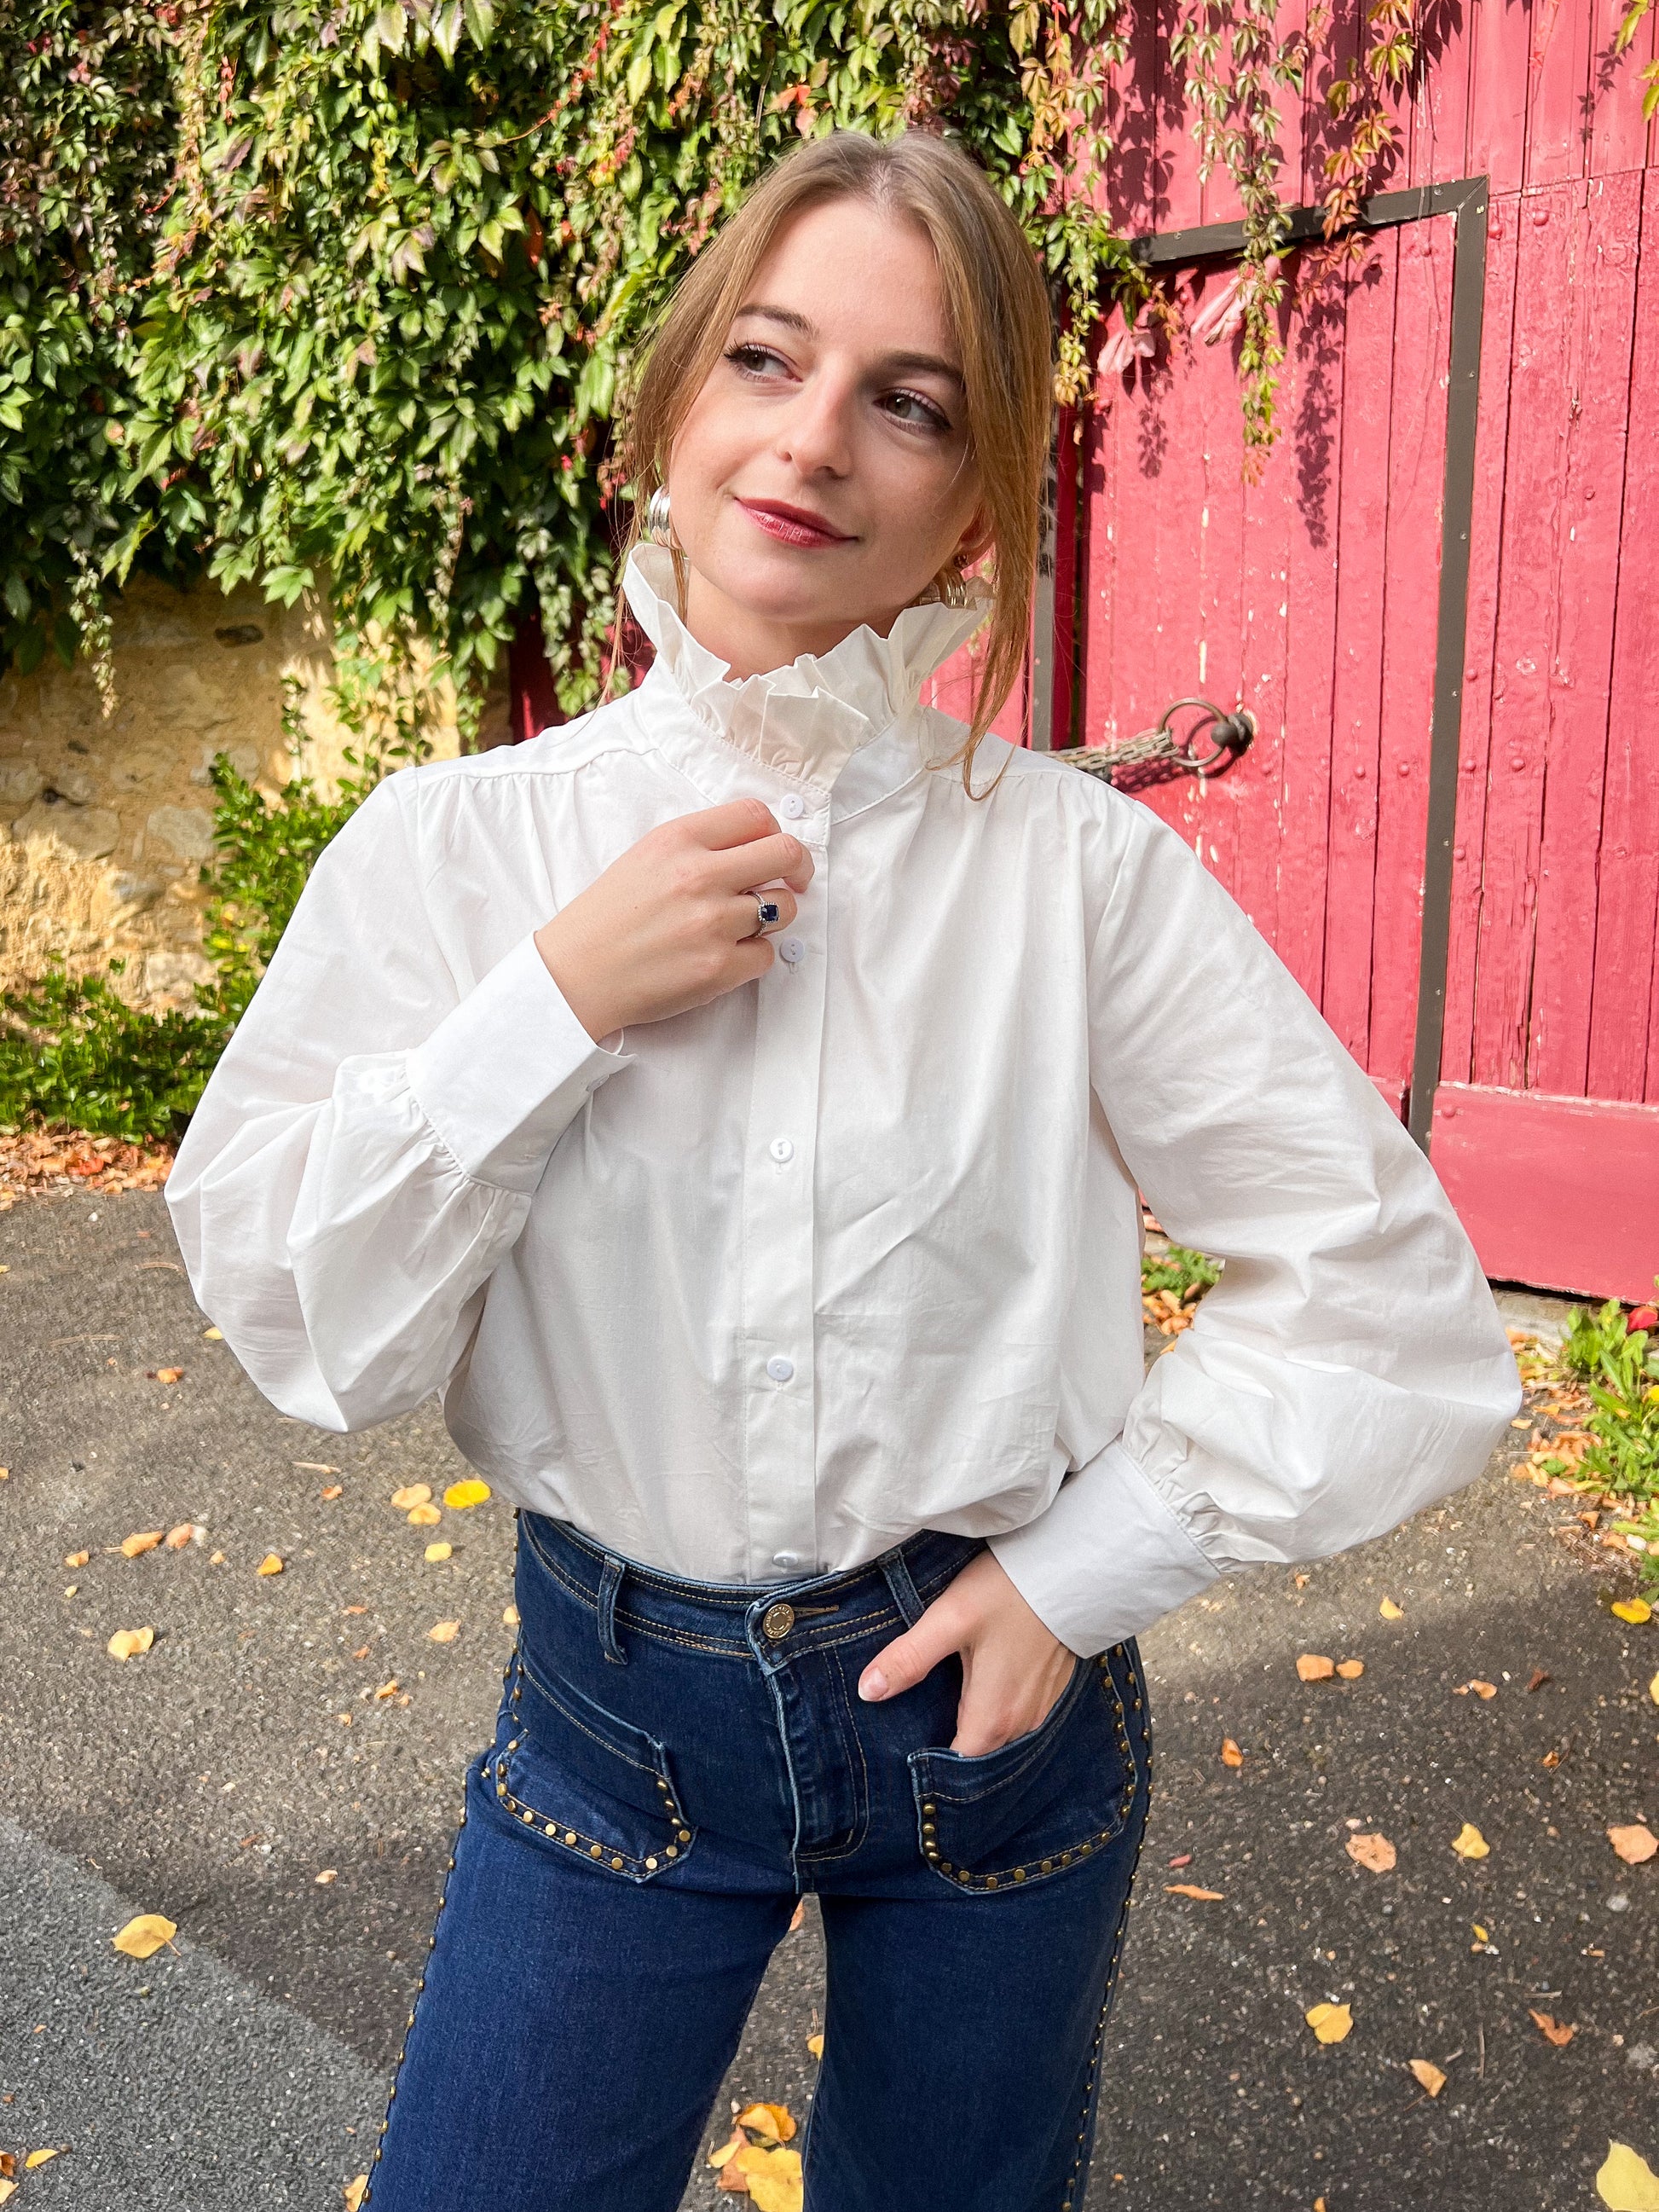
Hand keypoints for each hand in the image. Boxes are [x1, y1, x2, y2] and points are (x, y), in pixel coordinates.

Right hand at [533, 799, 813, 1041]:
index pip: (756, 815)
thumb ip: (700, 846)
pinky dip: (753, 957)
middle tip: (794, 881)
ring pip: (783, 908)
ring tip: (739, 925)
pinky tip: (724, 954)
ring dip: (771, 916)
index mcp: (678, 840)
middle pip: (786, 854)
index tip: (776, 850)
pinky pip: (767, 955)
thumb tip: (757, 846)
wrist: (575, 975)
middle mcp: (699, 876)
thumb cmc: (608, 917)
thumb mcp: (646, 857)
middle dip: (798, 868)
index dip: (776, 831)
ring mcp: (712, 924)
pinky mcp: (718, 969)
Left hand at [857, 1550, 1077, 1756]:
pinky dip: (994, 1707)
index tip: (901, 1746)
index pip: (956, 1764)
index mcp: (993, 1717)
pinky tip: (974, 1682)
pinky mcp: (1049, 1689)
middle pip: (976, 1752)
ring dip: (971, 1723)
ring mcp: (1039, 1708)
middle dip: (946, 1741)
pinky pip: (1015, 1715)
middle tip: (913, 1720)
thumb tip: (868, 1692)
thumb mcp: (950, 1619)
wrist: (1070, 1568)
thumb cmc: (1008, 1592)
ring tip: (939, 1702)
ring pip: (996, 1734)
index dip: (928, 1762)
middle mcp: (1021, 1723)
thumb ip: (909, 1657)